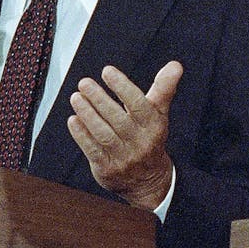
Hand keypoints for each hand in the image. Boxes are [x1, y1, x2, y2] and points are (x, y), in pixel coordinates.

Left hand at [68, 60, 182, 209]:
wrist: (149, 181)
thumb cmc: (151, 139)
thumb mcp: (160, 114)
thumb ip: (164, 88)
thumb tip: (175, 65)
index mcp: (154, 125)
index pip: (138, 104)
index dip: (122, 87)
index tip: (107, 71)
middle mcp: (139, 141)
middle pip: (117, 118)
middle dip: (99, 99)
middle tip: (85, 83)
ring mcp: (123, 156)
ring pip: (103, 133)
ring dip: (88, 114)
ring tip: (76, 97)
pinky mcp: (107, 168)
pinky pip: (92, 150)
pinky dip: (81, 134)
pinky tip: (73, 120)